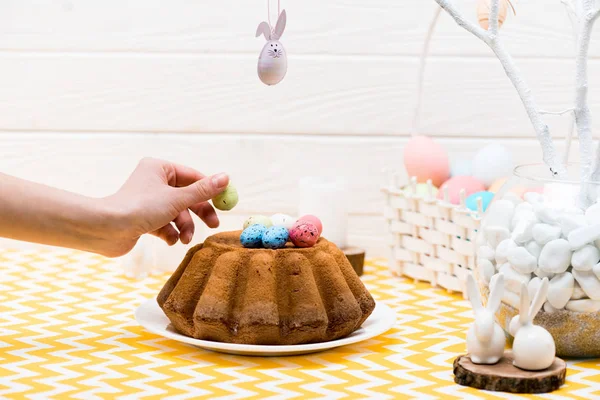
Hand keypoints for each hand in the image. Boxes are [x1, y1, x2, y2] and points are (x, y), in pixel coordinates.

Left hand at [102, 158, 228, 255]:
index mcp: (160, 168)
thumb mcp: (177, 199)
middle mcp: (154, 181)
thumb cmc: (140, 208)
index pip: (193, 177)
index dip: (210, 190)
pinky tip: (170, 240)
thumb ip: (203, 190)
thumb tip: (226, 178)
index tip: (225, 203)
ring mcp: (148, 200)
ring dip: (185, 227)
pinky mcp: (143, 218)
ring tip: (184, 239)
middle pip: (187, 196)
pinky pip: (165, 224)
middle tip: (214, 225)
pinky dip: (170, 233)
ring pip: (177, 213)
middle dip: (199, 213)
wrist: (107, 229)